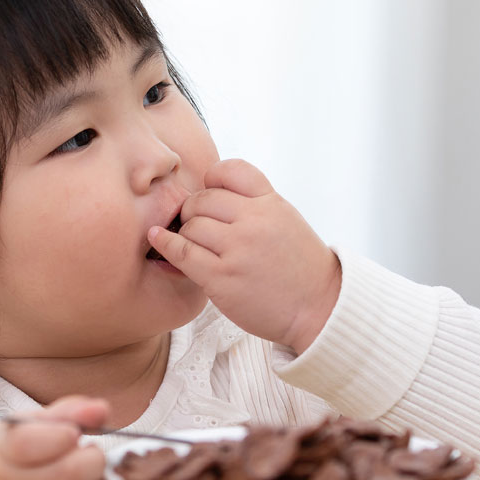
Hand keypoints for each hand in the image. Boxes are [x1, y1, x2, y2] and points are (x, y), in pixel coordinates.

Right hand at [0, 396, 109, 479]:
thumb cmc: (20, 456)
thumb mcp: (35, 425)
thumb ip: (70, 412)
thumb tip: (101, 410)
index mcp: (1, 447)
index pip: (30, 442)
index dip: (62, 436)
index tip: (73, 434)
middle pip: (68, 474)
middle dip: (94, 462)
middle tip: (92, 457)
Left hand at [147, 158, 341, 353]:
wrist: (320, 309)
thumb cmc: (298, 268)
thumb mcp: (285, 220)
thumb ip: (254, 204)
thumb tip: (208, 192)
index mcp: (271, 203)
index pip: (231, 171)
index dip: (212, 180)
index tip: (208, 193)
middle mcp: (255, 221)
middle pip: (202, 199)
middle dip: (193, 211)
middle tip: (196, 226)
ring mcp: (238, 249)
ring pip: (190, 225)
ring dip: (184, 234)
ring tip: (193, 245)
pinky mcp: (222, 278)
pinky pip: (182, 252)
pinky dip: (166, 245)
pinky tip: (159, 242)